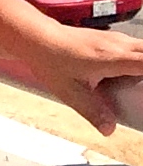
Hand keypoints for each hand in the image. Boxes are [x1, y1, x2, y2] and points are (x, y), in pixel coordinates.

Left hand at [24, 24, 142, 134]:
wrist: (34, 36)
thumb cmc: (50, 59)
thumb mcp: (70, 92)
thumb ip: (93, 112)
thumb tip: (109, 129)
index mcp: (113, 58)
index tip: (142, 89)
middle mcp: (118, 44)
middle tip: (137, 89)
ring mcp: (114, 38)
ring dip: (142, 65)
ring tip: (132, 84)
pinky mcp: (109, 38)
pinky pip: (133, 47)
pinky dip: (137, 60)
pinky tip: (124, 74)